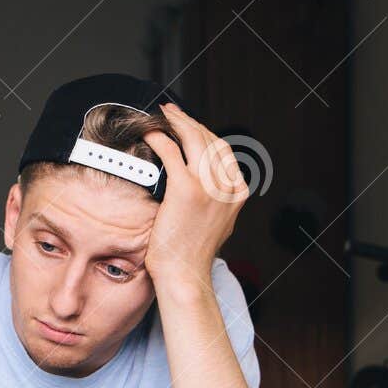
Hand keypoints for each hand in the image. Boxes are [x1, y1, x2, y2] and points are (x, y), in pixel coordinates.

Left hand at [143, 101, 247, 292]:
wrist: (185, 275)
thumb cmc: (192, 252)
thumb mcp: (216, 221)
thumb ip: (215, 198)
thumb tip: (202, 178)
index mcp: (237, 192)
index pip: (222, 149)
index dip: (203, 131)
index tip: (187, 124)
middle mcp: (227, 186)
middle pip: (209, 139)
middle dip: (188, 121)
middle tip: (170, 112)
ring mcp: (209, 187)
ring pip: (193, 140)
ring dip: (175, 123)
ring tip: (160, 117)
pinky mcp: (186, 190)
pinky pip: (171, 152)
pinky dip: (160, 138)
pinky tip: (150, 135)